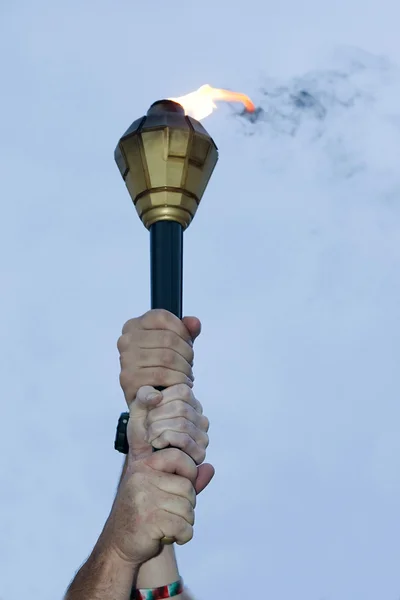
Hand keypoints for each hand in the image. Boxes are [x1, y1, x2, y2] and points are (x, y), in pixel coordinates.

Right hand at [102, 449, 208, 565]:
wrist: (119, 545)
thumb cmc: (144, 513)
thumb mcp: (162, 489)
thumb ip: (187, 478)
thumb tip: (210, 468)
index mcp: (143, 464)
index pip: (178, 456)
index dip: (188, 471)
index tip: (180, 486)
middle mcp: (141, 477)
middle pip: (187, 487)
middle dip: (187, 504)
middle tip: (171, 513)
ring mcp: (144, 498)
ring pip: (188, 508)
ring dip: (185, 522)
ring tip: (169, 525)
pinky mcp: (149, 520)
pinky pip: (183, 527)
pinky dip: (184, 535)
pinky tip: (171, 536)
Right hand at [117, 309, 200, 405]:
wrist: (145, 400)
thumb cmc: (158, 367)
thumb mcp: (173, 344)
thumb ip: (186, 330)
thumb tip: (194, 322)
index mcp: (134, 326)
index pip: (163, 317)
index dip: (182, 331)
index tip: (188, 344)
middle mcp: (126, 340)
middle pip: (169, 339)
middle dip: (186, 354)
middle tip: (189, 364)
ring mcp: (126, 359)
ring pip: (167, 358)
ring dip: (184, 369)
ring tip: (186, 375)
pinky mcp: (129, 379)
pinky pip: (161, 375)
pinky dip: (176, 381)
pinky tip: (180, 384)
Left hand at [127, 384, 209, 463]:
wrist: (141, 459)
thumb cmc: (143, 433)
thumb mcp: (138, 409)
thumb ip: (143, 395)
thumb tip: (157, 396)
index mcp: (190, 404)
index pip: (182, 390)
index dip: (162, 399)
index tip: (149, 410)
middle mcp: (200, 419)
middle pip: (181, 407)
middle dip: (157, 416)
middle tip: (147, 426)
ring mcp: (202, 436)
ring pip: (182, 423)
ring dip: (158, 429)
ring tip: (150, 436)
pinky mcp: (199, 453)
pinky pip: (184, 439)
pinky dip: (165, 439)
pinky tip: (157, 443)